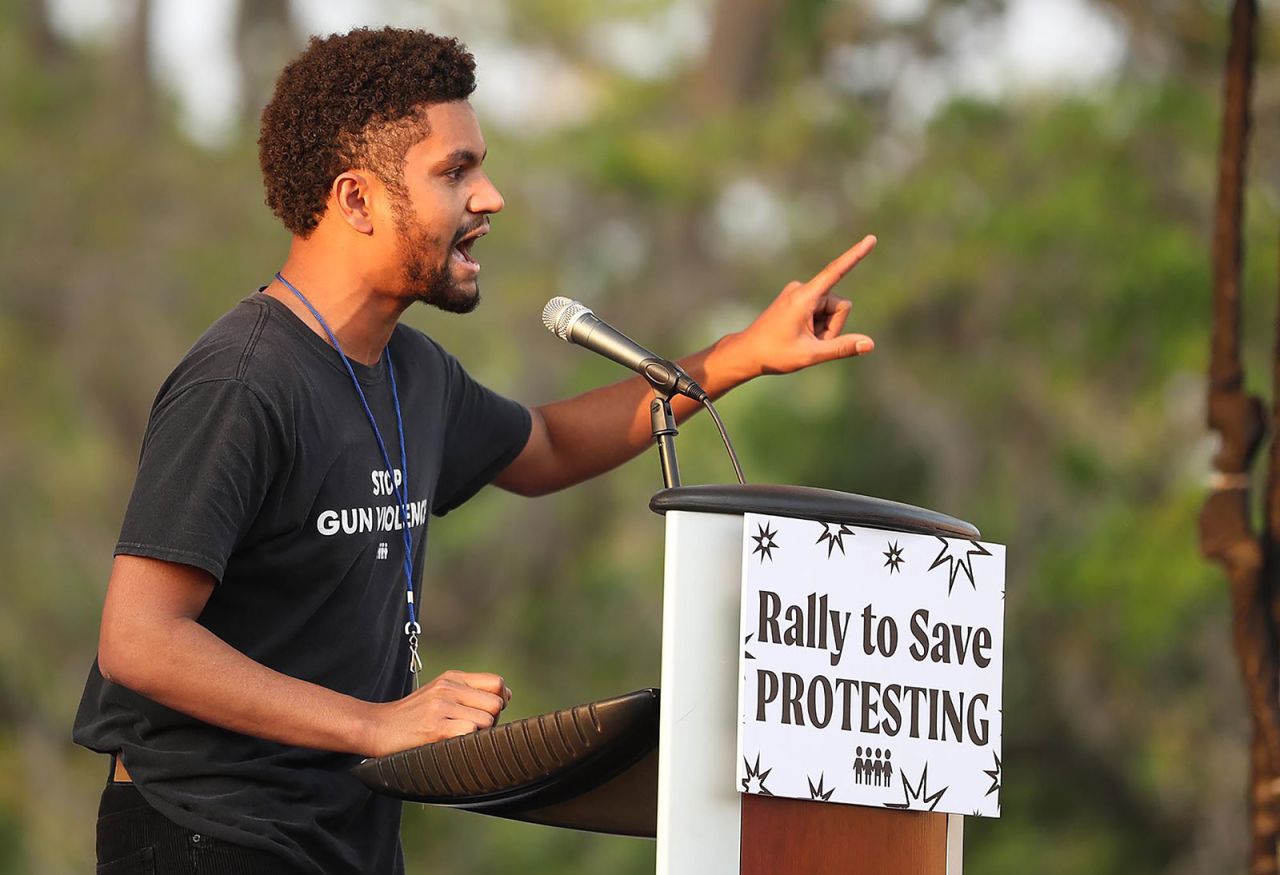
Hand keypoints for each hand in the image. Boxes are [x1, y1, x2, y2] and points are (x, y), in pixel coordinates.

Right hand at [363, 669, 510, 757]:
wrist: (375, 727)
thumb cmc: (411, 717)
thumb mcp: (439, 694)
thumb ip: (470, 693)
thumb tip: (506, 697)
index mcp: (452, 678)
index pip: (497, 683)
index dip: (500, 701)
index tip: (487, 714)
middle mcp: (449, 688)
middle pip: (497, 703)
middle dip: (493, 721)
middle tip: (473, 732)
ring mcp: (441, 706)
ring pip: (487, 721)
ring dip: (479, 736)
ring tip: (458, 739)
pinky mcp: (435, 727)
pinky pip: (470, 733)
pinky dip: (467, 744)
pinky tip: (451, 746)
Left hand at [729, 235, 876, 377]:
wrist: (747, 353)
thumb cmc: (774, 354)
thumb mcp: (811, 354)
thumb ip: (842, 347)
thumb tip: (870, 344)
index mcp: (804, 297)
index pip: (836, 272)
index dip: (855, 256)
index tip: (871, 239)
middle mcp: (802, 289)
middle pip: (839, 307)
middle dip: (832, 327)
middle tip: (809, 343)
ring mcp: (800, 293)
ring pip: (831, 311)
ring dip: (824, 329)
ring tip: (802, 339)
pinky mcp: (799, 298)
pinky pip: (821, 311)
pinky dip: (817, 326)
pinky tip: (799, 335)